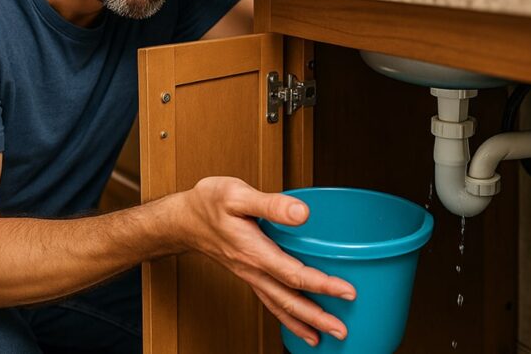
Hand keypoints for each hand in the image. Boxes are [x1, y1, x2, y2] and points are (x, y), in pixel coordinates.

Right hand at [177, 176, 355, 346]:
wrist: (183, 219)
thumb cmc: (208, 203)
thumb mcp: (237, 195)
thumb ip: (272, 204)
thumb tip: (303, 213)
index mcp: (253, 251)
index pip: (293, 274)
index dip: (322, 285)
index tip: (348, 291)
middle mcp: (253, 269)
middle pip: (288, 300)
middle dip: (317, 317)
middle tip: (343, 331)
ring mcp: (250, 275)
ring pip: (279, 305)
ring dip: (303, 322)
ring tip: (325, 336)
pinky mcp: (248, 274)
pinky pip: (270, 300)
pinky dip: (286, 316)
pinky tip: (298, 322)